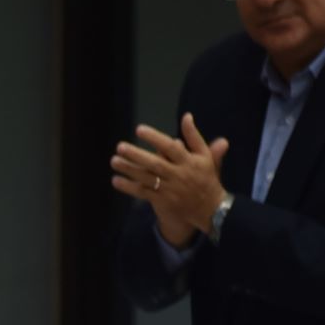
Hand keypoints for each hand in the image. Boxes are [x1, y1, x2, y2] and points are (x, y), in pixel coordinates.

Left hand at [111, 114, 230, 247]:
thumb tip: (187, 116)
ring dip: (129, 169)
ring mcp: (169, 189)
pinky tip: (116, 180)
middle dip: (137, 155)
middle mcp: (178, 174)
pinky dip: (129, 187)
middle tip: (120, 146)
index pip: (170, 147)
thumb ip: (194, 137)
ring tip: (114, 161)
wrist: (210, 208)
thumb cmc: (206, 178)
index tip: (139, 129)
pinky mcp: (162, 201)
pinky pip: (143, 193)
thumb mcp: (205, 156)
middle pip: (155, 164)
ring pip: (146, 178)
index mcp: (189, 161)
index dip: (155, 138)